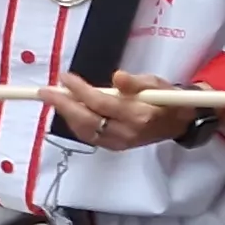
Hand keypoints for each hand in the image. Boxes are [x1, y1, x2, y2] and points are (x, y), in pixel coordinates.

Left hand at [43, 69, 195, 149]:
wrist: (179, 121)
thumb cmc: (166, 98)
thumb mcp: (156, 82)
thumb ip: (136, 82)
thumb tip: (118, 77)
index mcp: (140, 115)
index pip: (101, 103)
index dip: (80, 90)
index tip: (64, 77)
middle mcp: (128, 132)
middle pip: (87, 121)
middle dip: (64, 105)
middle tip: (45, 92)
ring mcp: (121, 142)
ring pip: (85, 131)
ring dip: (66, 115)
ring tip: (53, 98)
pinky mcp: (116, 147)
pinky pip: (89, 137)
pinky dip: (75, 124)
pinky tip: (68, 110)